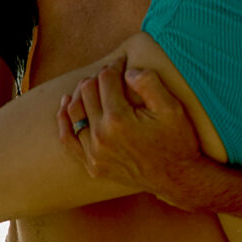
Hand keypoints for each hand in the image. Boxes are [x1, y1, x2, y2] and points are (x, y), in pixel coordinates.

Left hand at [55, 58, 209, 201]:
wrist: (178, 179)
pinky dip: (64, 120)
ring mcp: (94, 153)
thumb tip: (127, 71)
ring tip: (90, 84)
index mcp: (119, 119)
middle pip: (87, 92)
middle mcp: (101, 136)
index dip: (114, 66)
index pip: (106, 80)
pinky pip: (69, 140)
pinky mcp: (93, 165)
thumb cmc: (177, 141)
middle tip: (110, 73)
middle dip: (98, 77)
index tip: (122, 62)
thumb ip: (149, 83)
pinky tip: (66, 104)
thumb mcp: (171, 108)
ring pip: (74, 113)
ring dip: (79, 93)